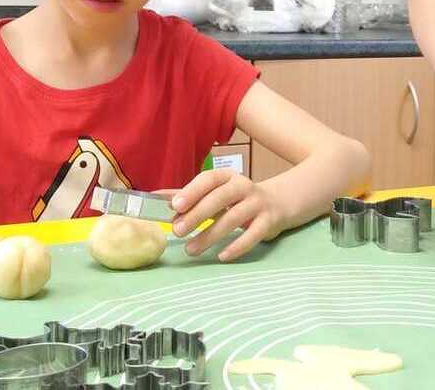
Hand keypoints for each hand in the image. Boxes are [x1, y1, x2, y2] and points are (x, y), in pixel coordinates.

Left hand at [162, 169, 286, 261]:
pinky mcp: (269, 221)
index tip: (175, 206)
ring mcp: (258, 203)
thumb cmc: (238, 199)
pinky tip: (222, 256)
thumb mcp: (216, 192)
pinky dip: (237, 246)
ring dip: (210, 235)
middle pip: (220, 198)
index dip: (192, 191)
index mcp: (227, 177)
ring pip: (234, 219)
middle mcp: (244, 186)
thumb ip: (189, 196)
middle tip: (177, 231)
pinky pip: (253, 235)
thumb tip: (155, 198)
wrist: (279, 202)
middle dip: (197, 215)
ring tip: (191, 250)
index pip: (209, 179)